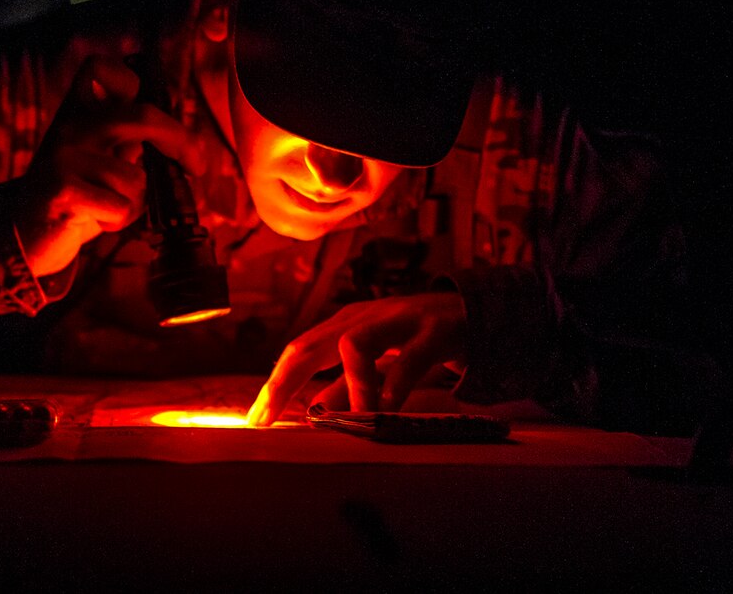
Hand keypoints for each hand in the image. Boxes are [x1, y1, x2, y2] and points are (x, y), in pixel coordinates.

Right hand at [13, 56, 204, 278]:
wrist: (25, 231)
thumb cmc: (75, 194)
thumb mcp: (98, 157)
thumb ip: (127, 140)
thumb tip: (180, 139)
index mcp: (77, 110)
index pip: (101, 67)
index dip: (133, 81)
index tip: (158, 115)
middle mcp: (70, 125)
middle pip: (143, 115)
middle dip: (181, 141)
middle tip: (196, 165)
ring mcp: (63, 155)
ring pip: (136, 178)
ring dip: (136, 202)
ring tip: (110, 207)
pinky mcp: (62, 190)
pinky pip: (121, 206)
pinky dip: (119, 221)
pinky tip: (97, 220)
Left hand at [246, 292, 467, 425]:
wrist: (477, 311)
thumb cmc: (417, 338)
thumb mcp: (377, 363)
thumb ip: (346, 385)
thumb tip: (311, 412)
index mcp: (345, 326)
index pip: (297, 353)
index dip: (274, 385)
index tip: (255, 420)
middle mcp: (363, 318)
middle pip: (310, 344)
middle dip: (283, 382)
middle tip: (268, 419)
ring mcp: (397, 321)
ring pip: (354, 344)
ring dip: (345, 384)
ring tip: (345, 420)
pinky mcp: (434, 330)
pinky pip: (409, 359)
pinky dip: (394, 385)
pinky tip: (386, 410)